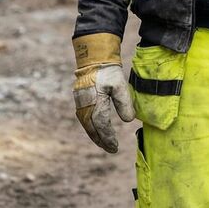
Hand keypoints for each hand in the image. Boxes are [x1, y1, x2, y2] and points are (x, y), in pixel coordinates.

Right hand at [73, 33, 134, 152]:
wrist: (94, 59)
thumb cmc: (108, 72)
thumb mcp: (120, 85)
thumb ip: (125, 103)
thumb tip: (128, 120)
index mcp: (95, 103)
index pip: (102, 126)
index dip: (108, 138)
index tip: (115, 146)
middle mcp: (85, 106)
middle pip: (92, 129)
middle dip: (101, 140)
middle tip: (111, 149)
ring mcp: (81, 104)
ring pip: (87, 125)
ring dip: (95, 136)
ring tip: (104, 144)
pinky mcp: (80, 101)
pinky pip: (84, 119)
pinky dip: (91, 128)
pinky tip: (97, 131)